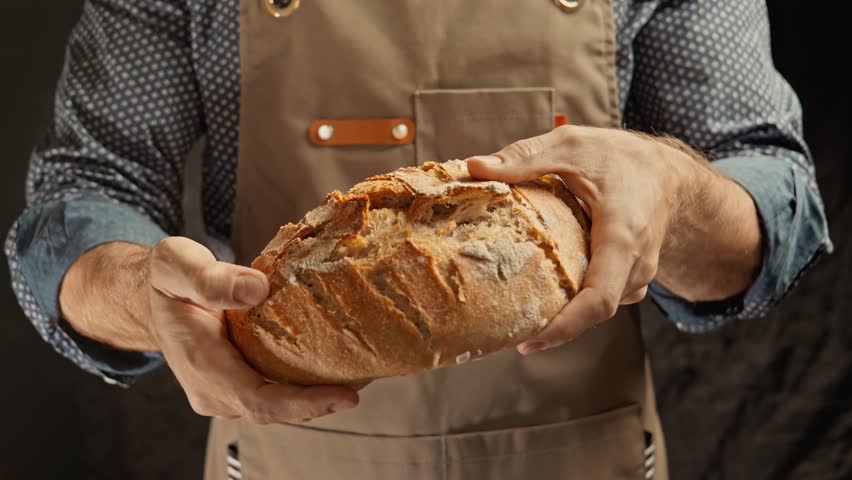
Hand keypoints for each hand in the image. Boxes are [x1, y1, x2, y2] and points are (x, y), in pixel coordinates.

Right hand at [147, 237, 358, 422]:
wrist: (155, 296)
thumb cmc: (168, 279)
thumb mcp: (177, 264)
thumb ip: (210, 278)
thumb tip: (257, 289)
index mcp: (201, 364)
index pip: (258, 400)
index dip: (304, 403)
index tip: (347, 396)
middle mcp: (214, 390)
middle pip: (276, 409)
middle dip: (322, 401)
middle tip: (367, 379)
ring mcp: (226, 392)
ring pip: (279, 403)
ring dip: (319, 394)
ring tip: (362, 373)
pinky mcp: (239, 384)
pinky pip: (276, 391)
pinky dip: (307, 383)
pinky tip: (339, 365)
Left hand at [467, 126, 701, 354]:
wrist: (668, 172)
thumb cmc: (622, 156)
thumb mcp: (572, 145)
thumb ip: (525, 157)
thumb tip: (474, 167)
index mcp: (622, 237)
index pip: (598, 300)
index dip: (565, 327)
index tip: (529, 340)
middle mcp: (635, 265)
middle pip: (593, 312)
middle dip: (553, 327)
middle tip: (505, 333)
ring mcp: (636, 275)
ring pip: (597, 308)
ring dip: (562, 315)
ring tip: (518, 317)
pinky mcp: (629, 277)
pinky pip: (601, 298)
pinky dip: (574, 302)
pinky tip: (542, 295)